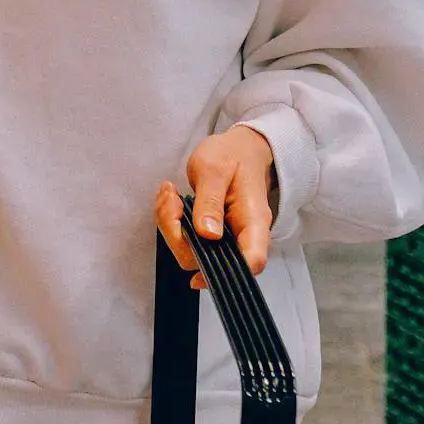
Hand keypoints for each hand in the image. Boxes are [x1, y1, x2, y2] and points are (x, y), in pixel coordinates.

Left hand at [154, 125, 275, 288]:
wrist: (238, 150)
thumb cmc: (232, 156)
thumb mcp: (215, 169)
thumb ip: (210, 201)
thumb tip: (208, 235)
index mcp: (253, 221)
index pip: (251, 261)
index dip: (226, 273)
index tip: (194, 264)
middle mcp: (242, 236)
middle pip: (210, 261)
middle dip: (178, 235)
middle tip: (171, 200)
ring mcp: (225, 237)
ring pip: (191, 252)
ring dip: (170, 225)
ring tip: (170, 194)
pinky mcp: (209, 234)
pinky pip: (185, 239)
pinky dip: (170, 220)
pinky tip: (171, 198)